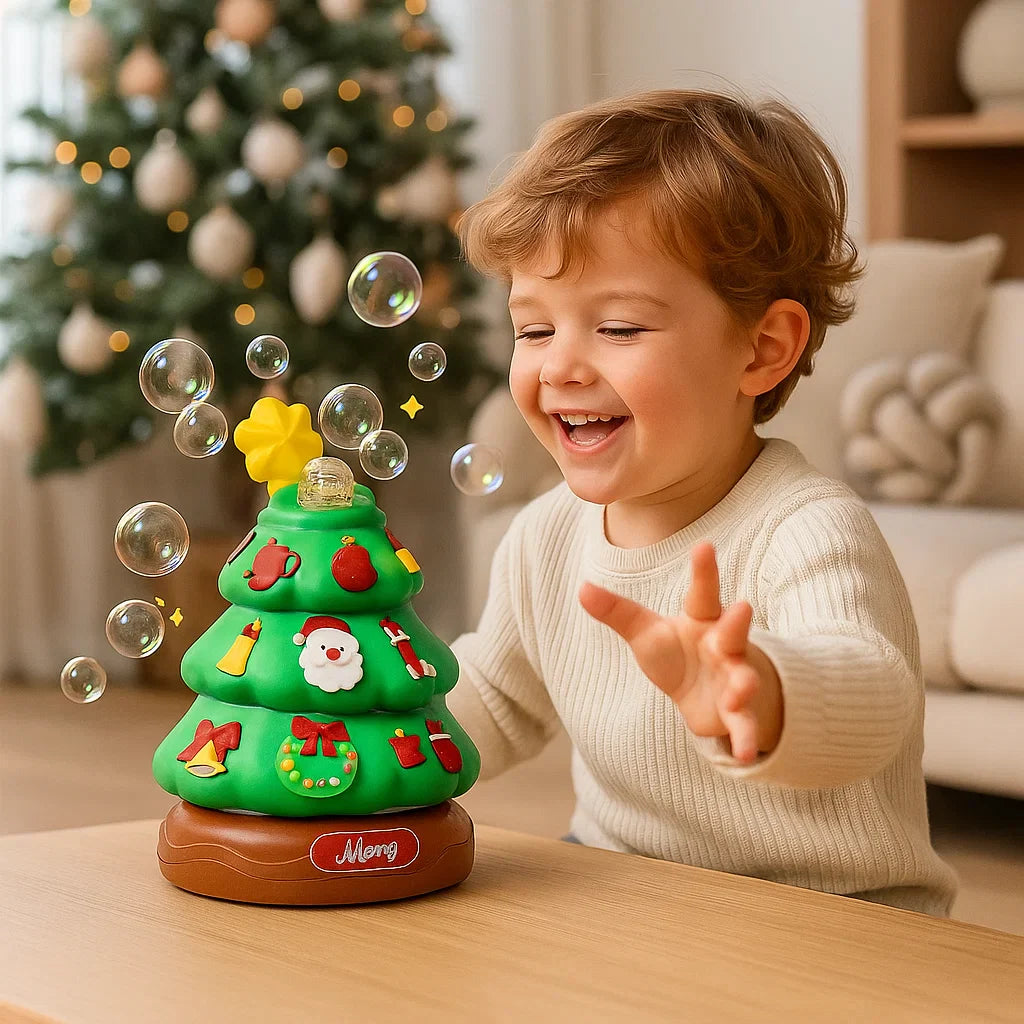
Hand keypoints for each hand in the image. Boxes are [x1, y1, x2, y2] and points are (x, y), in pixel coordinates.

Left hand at [579, 542, 781, 762]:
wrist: (714, 694)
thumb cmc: (680, 653)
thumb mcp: (646, 633)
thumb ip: (618, 612)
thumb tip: (581, 588)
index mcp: (702, 620)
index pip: (702, 592)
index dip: (703, 569)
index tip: (704, 546)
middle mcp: (724, 645)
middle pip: (732, 631)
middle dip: (737, 622)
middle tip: (741, 608)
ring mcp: (735, 678)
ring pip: (742, 679)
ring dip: (743, 683)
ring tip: (740, 688)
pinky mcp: (736, 713)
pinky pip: (744, 725)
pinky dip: (745, 738)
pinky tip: (744, 755)